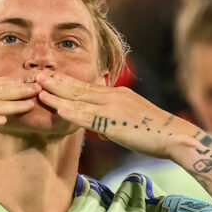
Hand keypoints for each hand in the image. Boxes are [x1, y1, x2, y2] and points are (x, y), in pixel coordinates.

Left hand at [36, 73, 192, 158]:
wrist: (176, 136)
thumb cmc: (155, 133)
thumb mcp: (130, 123)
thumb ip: (112, 123)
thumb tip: (100, 129)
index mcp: (117, 95)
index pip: (86, 87)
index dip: (66, 82)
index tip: (49, 76)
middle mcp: (113, 97)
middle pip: (79, 88)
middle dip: (56, 82)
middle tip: (36, 74)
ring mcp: (114, 108)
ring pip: (80, 100)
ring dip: (58, 94)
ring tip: (39, 88)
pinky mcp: (116, 123)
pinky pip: (91, 118)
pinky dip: (74, 113)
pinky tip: (60, 110)